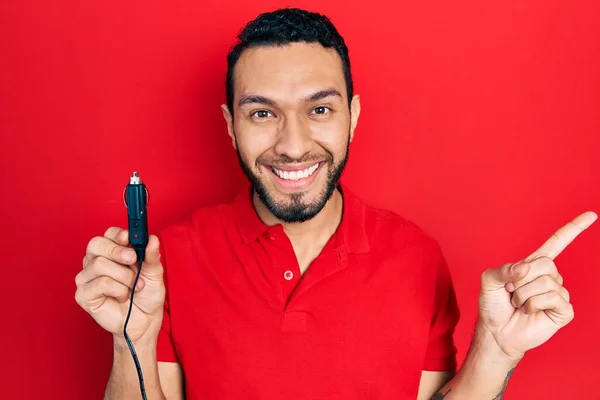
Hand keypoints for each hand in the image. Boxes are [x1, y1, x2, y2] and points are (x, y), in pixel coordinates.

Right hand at [75, 227, 164, 342]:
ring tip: (134, 286)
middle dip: (117, 251)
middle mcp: (95, 261)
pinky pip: (99, 284)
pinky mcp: (84, 295)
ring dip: (124, 276)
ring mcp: (87, 278)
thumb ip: (151, 255)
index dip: (118, 234)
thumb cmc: (146, 294)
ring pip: (99, 264)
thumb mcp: (154, 272)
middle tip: (132, 260)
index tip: (130, 239)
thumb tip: (152, 239)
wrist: (145, 319)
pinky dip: (118, 290)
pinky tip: (123, 296)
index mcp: (111, 252)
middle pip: (96, 244)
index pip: (108, 234)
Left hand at [478, 211, 596, 360]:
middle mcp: (549, 277)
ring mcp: (557, 293)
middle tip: (512, 292)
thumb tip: (525, 268)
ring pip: (546, 282)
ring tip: (519, 304)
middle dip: (522, 279)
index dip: (573, 229)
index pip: (557, 243)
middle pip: (546, 264)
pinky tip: (529, 311)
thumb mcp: (489, 281)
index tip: (591, 215)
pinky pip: (553, 298)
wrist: (496, 331)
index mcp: (533, 264)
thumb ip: (503, 269)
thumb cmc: (493, 305)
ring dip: (524, 294)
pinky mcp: (563, 310)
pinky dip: (534, 304)